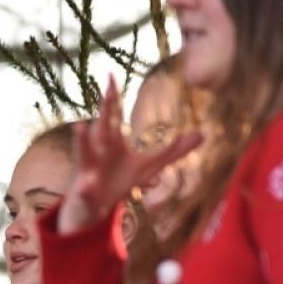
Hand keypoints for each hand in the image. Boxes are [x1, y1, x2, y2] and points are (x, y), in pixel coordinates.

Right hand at [58, 76, 202, 234]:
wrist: (93, 208)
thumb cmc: (119, 181)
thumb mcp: (150, 166)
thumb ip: (173, 151)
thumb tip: (202, 134)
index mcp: (113, 141)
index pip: (113, 114)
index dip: (113, 95)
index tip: (111, 75)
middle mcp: (99, 150)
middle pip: (102, 126)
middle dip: (104, 109)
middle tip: (107, 89)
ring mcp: (90, 169)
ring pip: (85, 153)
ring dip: (83, 142)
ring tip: (80, 127)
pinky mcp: (86, 190)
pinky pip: (85, 189)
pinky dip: (85, 189)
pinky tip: (86, 186)